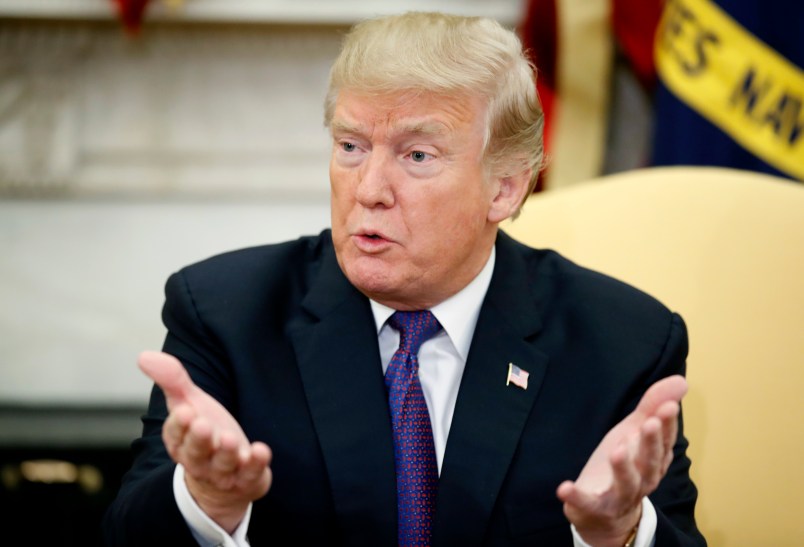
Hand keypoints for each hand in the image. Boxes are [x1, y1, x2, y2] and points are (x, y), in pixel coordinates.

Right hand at [139, 350, 271, 532]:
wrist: (224, 477)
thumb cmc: (205, 433)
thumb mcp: (188, 403)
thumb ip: (172, 381)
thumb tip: (144, 355)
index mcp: (181, 442)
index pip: (176, 434)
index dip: (179, 424)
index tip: (184, 411)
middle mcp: (199, 461)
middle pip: (196, 453)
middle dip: (199, 440)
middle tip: (202, 424)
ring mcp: (224, 472)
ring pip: (223, 465)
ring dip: (226, 453)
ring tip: (230, 439)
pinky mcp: (248, 479)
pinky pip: (251, 474)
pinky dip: (256, 465)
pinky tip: (260, 451)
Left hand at [556, 375, 686, 546]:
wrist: (605, 515)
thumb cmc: (624, 465)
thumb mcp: (634, 433)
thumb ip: (652, 407)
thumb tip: (681, 381)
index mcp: (653, 460)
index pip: (664, 442)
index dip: (667, 425)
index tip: (668, 407)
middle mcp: (643, 480)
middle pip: (649, 462)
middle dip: (650, 443)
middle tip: (649, 423)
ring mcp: (620, 496)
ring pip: (626, 483)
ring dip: (623, 467)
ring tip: (617, 450)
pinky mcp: (595, 508)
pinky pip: (587, 503)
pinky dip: (577, 497)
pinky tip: (565, 487)